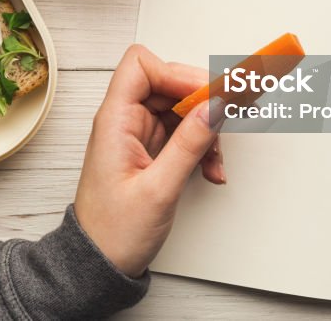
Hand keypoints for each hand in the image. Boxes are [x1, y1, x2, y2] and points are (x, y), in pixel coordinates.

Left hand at [74, 45, 223, 277]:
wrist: (100, 264)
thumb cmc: (113, 232)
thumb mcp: (158, 190)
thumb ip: (189, 145)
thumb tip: (214, 107)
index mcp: (114, 121)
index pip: (141, 67)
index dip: (176, 73)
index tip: (207, 94)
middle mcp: (124, 121)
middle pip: (167, 83)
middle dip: (201, 100)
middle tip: (230, 115)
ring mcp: (137, 134)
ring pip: (180, 109)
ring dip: (206, 129)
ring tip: (216, 158)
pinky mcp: (150, 150)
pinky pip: (182, 132)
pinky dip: (201, 146)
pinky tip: (211, 169)